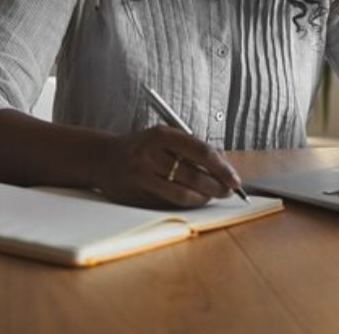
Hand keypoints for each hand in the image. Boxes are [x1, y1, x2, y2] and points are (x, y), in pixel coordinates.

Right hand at [93, 125, 242, 208]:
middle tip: (228, 191)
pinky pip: (168, 203)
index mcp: (162, 135)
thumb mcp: (164, 136)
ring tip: (212, 196)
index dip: (222, 168)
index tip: (235, 179)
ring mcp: (142, 176)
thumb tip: (224, 164)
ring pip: (182, 194)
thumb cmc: (142, 146)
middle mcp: (151, 154)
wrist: (102, 158)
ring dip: (203, 198)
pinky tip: (194, 199)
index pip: (201, 151)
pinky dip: (186, 203)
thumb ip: (191, 147)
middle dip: (217, 186)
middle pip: (194, 175)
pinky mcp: (137, 195)